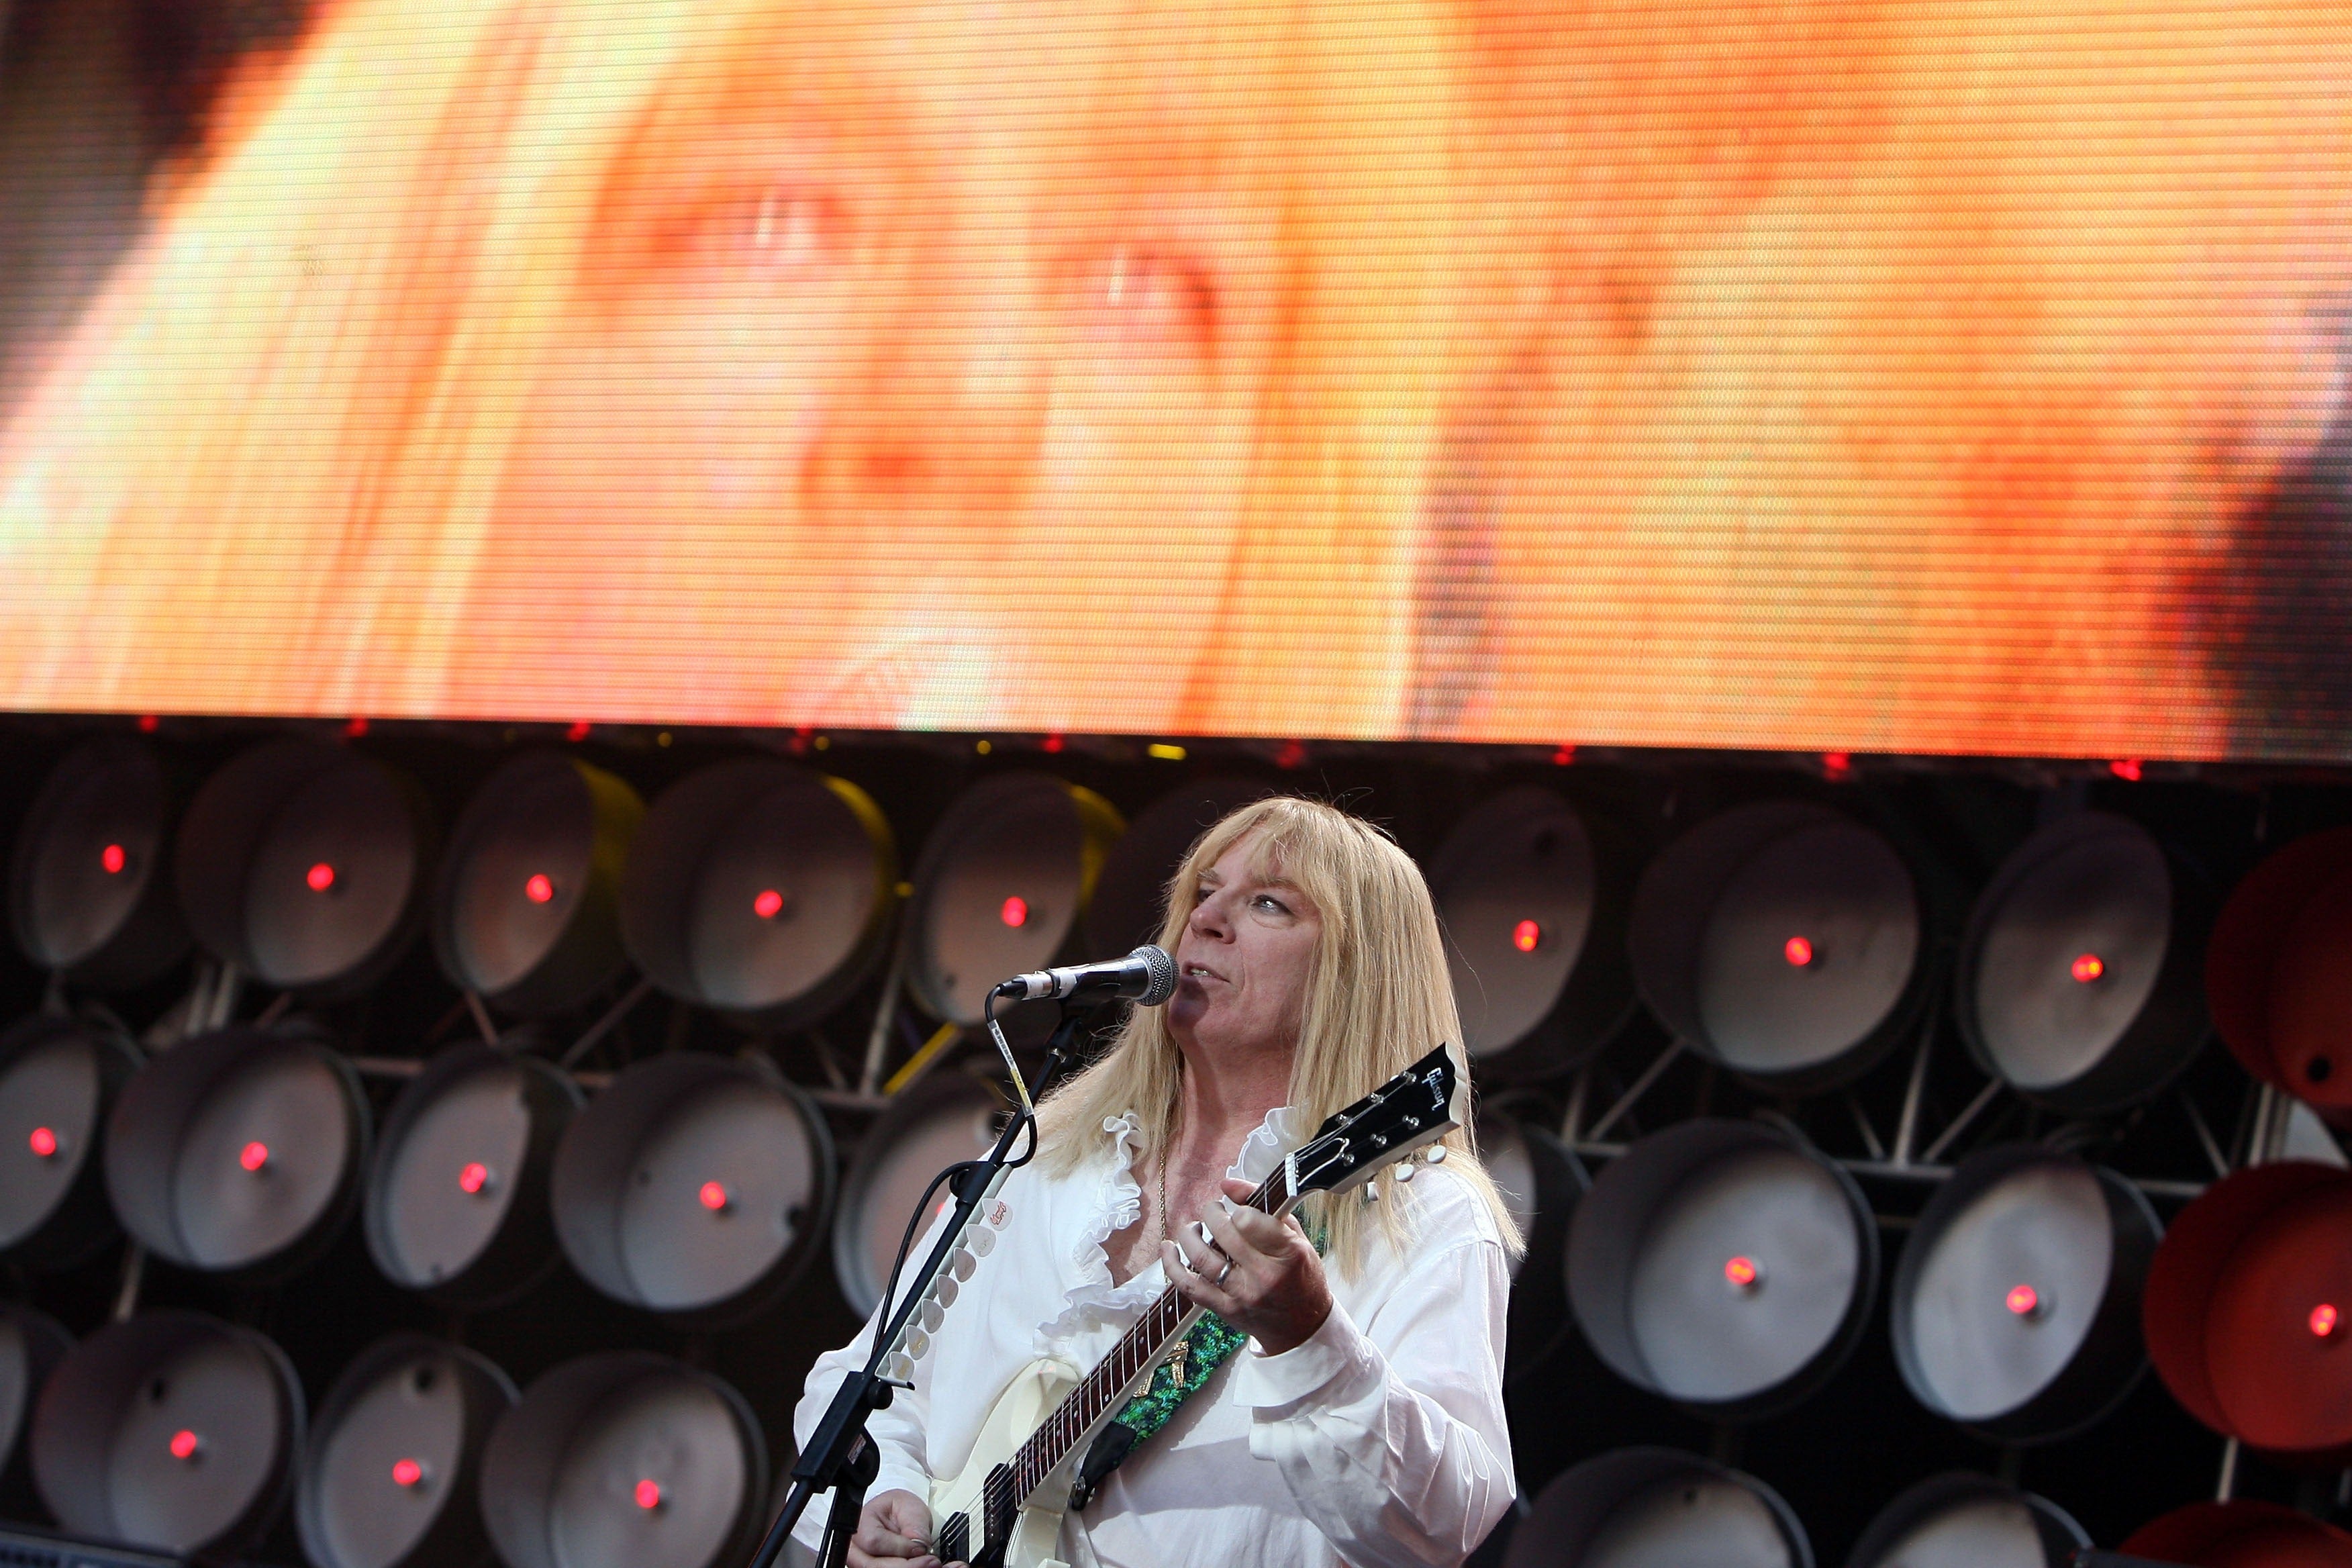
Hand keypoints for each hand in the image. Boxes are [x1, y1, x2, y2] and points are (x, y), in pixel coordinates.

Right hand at [848, 1489, 946, 1567]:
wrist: (898, 1518)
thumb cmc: (899, 1510)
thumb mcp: (910, 1508)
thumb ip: (914, 1526)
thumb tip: (919, 1546)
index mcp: (860, 1524)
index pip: (874, 1542)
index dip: (900, 1548)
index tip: (921, 1547)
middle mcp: (857, 1549)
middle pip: (875, 1566)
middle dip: (908, 1566)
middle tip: (932, 1562)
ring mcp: (863, 1564)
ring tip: (931, 1564)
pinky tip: (928, 1567)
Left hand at [1163, 1178, 1332, 1354]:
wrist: (1302, 1326)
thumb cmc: (1301, 1274)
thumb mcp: (1296, 1236)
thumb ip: (1265, 1205)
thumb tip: (1226, 1183)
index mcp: (1288, 1254)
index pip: (1250, 1221)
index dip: (1238, 1209)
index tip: (1238, 1210)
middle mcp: (1264, 1276)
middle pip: (1224, 1235)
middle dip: (1212, 1214)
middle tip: (1213, 1211)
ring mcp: (1242, 1295)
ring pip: (1202, 1259)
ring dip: (1190, 1236)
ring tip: (1194, 1228)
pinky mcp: (1225, 1310)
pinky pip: (1190, 1286)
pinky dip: (1172, 1266)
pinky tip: (1168, 1249)